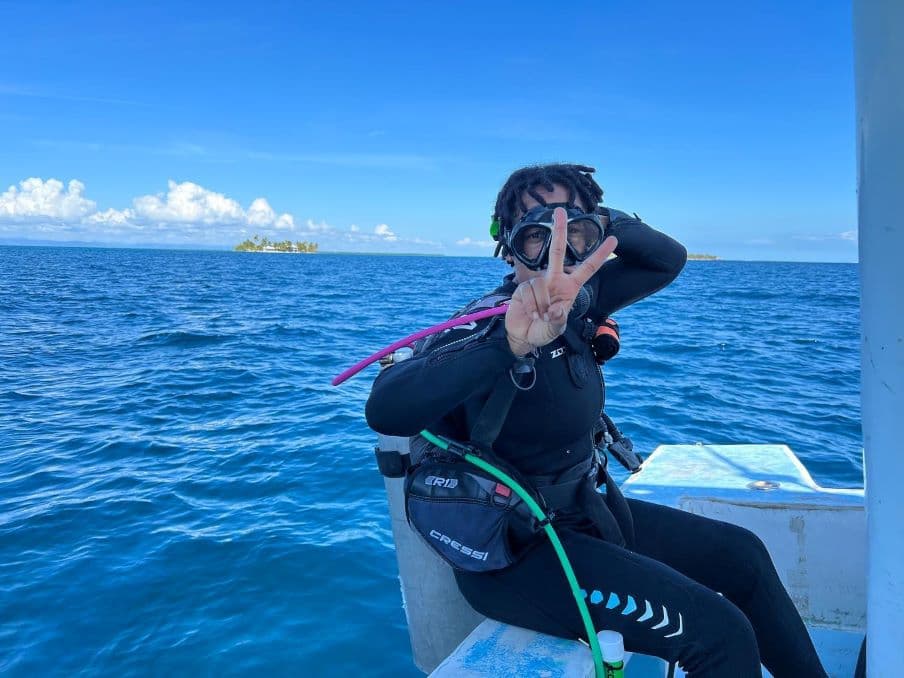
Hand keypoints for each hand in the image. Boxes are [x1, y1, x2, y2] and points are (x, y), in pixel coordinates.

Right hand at [505, 208, 616, 355]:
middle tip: (559, 210)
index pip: (588, 268)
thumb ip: (558, 320)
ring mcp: (538, 282)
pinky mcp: (523, 287)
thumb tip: (557, 310)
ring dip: (540, 307)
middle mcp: (554, 280)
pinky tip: (529, 312)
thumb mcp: (555, 329)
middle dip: (559, 231)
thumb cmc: (544, 330)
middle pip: (558, 252)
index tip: (613, 240)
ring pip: (540, 286)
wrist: (522, 335)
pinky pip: (528, 292)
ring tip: (538, 317)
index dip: (599, 254)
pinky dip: (530, 306)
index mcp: (569, 287)